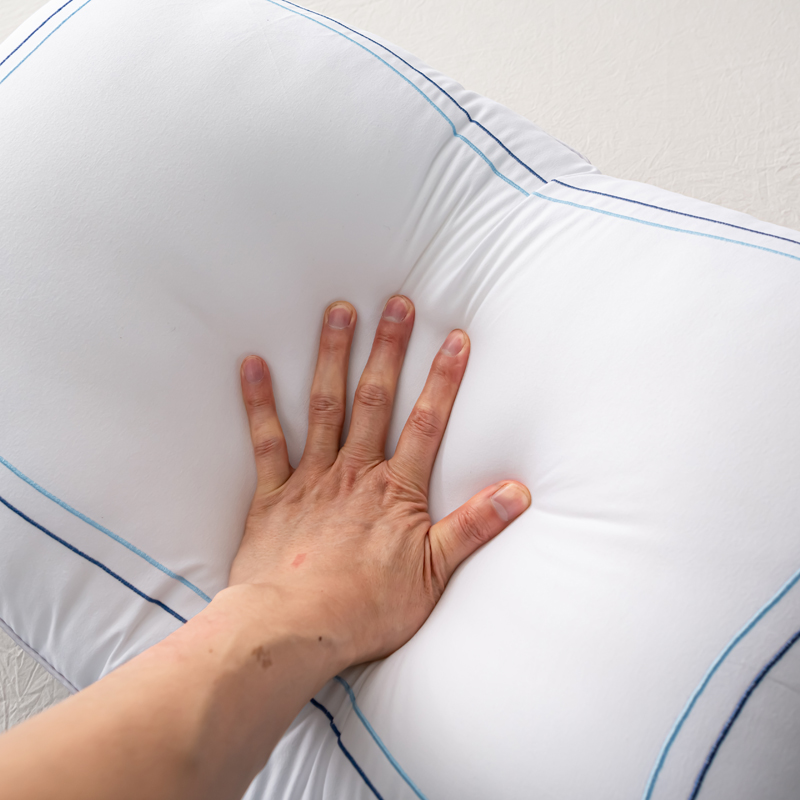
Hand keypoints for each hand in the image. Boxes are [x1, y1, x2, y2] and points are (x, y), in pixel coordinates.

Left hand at [229, 295, 529, 666]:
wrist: (297, 628)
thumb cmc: (367, 607)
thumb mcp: (435, 573)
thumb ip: (474, 527)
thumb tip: (517, 493)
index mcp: (395, 490)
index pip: (428, 422)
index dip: (443, 379)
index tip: (453, 337)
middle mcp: (355, 472)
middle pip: (375, 400)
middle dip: (387, 350)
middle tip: (394, 305)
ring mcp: (311, 479)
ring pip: (324, 407)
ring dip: (332, 358)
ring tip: (337, 313)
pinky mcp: (273, 494)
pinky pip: (265, 441)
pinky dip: (258, 403)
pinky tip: (252, 364)